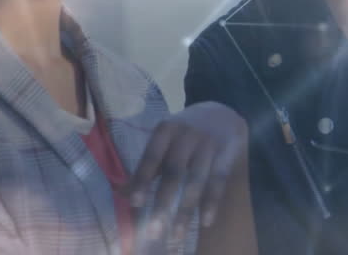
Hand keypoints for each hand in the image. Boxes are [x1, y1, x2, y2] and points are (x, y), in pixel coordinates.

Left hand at [126, 102, 248, 242]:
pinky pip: (219, 180)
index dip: (144, 179)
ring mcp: (209, 143)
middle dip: (164, 202)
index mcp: (166, 130)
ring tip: (176, 235)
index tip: (136, 203)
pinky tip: (205, 221)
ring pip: (197, 180)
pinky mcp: (227, 152)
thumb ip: (147, 167)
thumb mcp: (164, 141)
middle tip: (154, 231)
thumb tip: (121, 194)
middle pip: (175, 171)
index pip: (152, 156)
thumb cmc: (184, 133)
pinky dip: (212, 202)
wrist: (222, 112)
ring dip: (186, 210)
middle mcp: (187, 134)